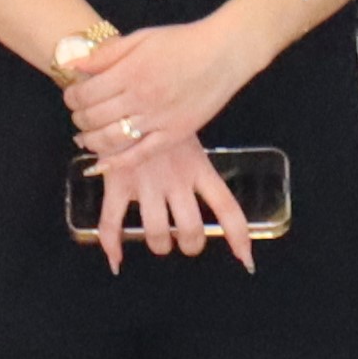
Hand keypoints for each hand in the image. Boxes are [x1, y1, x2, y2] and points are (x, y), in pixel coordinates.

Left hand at [65, 19, 263, 161]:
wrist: (225, 53)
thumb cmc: (182, 42)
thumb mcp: (140, 38)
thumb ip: (105, 54)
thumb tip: (72, 65)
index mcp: (130, 73)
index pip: (84, 94)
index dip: (71, 98)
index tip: (72, 97)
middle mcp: (141, 98)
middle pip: (93, 118)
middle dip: (78, 118)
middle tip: (79, 115)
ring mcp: (159, 119)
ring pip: (111, 139)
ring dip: (90, 140)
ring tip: (85, 136)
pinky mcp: (176, 134)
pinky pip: (141, 154)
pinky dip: (117, 163)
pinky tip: (101, 164)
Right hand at [90, 124, 260, 272]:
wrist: (124, 98)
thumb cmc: (160, 112)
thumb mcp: (186, 131)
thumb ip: (194, 156)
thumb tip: (205, 171)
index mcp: (198, 168)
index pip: (226, 208)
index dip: (238, 236)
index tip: (246, 259)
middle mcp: (175, 181)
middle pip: (190, 229)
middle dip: (189, 244)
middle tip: (184, 242)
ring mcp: (145, 184)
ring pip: (156, 232)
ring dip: (158, 244)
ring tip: (158, 241)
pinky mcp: (117, 184)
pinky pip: (111, 221)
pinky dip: (111, 245)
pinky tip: (116, 260)